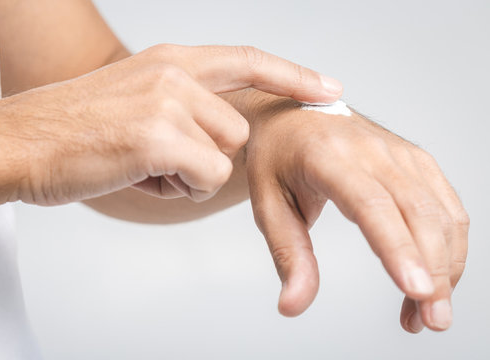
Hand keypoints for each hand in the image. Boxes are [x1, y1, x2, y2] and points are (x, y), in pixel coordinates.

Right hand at [0, 44, 341, 204]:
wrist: (18, 141)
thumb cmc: (76, 129)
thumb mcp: (136, 97)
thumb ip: (183, 104)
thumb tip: (225, 133)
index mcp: (170, 60)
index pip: (247, 59)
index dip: (291, 75)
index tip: (327, 88)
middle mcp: (173, 73)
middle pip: (238, 130)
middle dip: (208, 156)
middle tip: (158, 160)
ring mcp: (166, 101)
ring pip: (225, 156)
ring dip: (190, 175)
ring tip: (142, 166)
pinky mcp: (158, 136)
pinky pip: (205, 178)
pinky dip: (177, 190)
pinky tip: (137, 177)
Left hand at [245, 96, 468, 331]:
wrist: (292, 116)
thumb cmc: (277, 158)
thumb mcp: (267, 204)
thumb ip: (287, 254)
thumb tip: (293, 305)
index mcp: (327, 156)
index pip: (370, 205)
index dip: (397, 248)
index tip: (416, 290)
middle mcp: (371, 150)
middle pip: (417, 213)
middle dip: (434, 271)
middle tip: (432, 321)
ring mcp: (399, 152)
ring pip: (440, 212)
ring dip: (447, 266)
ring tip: (429, 313)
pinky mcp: (415, 160)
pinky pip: (446, 205)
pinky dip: (450, 246)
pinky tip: (436, 278)